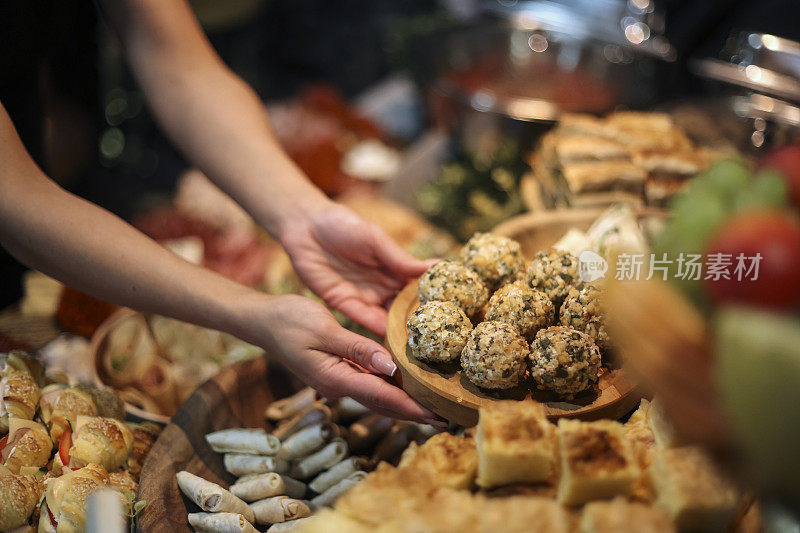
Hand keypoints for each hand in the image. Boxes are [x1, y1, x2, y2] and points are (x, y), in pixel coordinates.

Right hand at [252, 294, 444, 425]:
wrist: (263, 320)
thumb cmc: (289, 321)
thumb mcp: (324, 329)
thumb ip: (357, 348)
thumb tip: (390, 366)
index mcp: (336, 378)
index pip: (382, 398)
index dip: (413, 408)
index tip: (438, 416)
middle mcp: (340, 385)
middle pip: (385, 405)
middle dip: (416, 414)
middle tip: (449, 420)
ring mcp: (339, 380)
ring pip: (380, 397)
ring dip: (407, 404)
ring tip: (437, 406)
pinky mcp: (340, 371)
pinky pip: (372, 385)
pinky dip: (393, 389)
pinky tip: (409, 386)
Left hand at [280, 203, 432, 335]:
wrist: (305, 225)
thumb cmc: (343, 224)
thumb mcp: (375, 239)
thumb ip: (399, 258)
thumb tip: (434, 266)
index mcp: (392, 267)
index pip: (417, 287)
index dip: (432, 298)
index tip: (454, 310)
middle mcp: (381, 285)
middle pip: (404, 307)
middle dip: (419, 321)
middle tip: (438, 337)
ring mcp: (363, 295)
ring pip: (386, 317)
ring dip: (399, 330)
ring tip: (418, 346)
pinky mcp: (343, 303)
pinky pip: (363, 319)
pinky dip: (376, 329)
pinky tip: (390, 339)